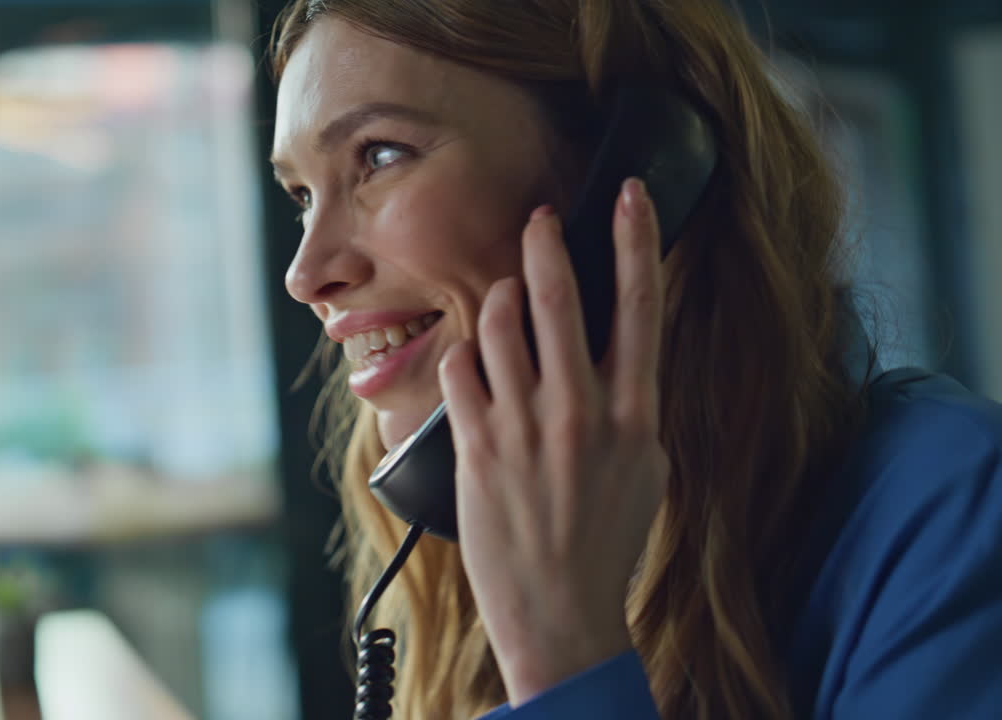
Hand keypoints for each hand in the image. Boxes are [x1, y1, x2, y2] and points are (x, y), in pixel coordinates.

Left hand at [437, 178, 669, 704]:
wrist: (559, 611)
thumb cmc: (605, 540)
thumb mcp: (644, 468)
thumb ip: (631, 402)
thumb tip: (616, 347)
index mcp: (634, 415)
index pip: (641, 307)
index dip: (636, 240)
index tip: (629, 193)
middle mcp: (579, 412)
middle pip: (558, 297)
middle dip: (545, 243)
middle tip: (538, 220)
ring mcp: (523, 427)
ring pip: (499, 322)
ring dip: (497, 297)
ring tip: (503, 301)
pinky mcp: (475, 446)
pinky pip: (460, 368)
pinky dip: (465, 354)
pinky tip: (475, 364)